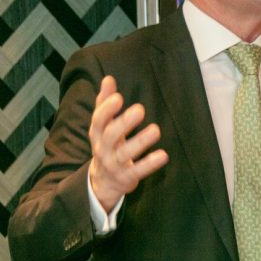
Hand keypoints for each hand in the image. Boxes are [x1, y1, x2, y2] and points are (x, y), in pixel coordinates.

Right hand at [88, 75, 168, 211]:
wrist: (102, 181)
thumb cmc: (106, 144)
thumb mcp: (103, 125)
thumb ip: (105, 102)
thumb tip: (108, 78)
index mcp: (97, 133)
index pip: (98, 120)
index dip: (106, 109)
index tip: (118, 97)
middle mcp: (103, 148)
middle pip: (110, 135)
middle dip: (124, 123)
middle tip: (140, 109)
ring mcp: (113, 164)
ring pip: (125, 154)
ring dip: (141, 141)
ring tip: (156, 130)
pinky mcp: (126, 177)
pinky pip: (137, 171)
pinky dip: (149, 164)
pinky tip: (163, 155)